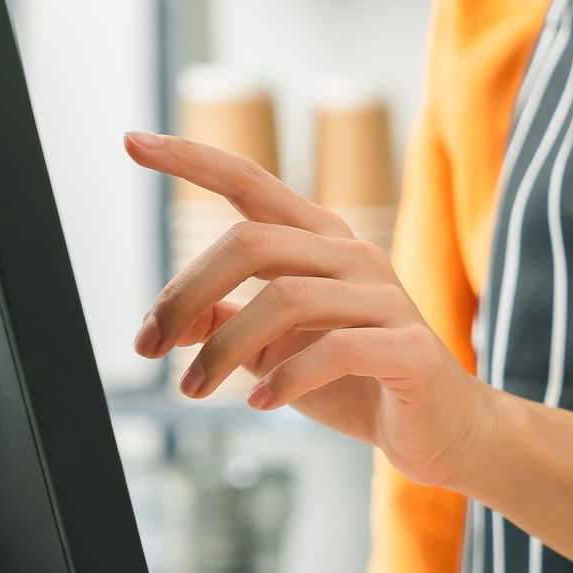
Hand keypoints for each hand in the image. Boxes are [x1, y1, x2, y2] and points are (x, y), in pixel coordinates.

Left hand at [125, 131, 497, 489]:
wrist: (440, 431)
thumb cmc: (353, 383)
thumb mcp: (272, 351)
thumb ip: (224, 325)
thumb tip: (164, 321)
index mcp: (319, 242)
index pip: (250, 183)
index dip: (192, 159)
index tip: (132, 141)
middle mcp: (353, 255)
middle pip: (251, 240)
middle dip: (185, 292)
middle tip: (147, 348)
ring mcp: (386, 298)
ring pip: (285, 297)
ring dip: (223, 350)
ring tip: (194, 391)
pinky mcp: (410, 348)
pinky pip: (335, 350)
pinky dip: (286, 379)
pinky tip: (261, 405)